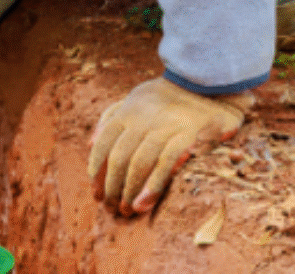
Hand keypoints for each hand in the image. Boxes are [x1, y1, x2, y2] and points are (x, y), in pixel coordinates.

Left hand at [87, 78, 252, 215]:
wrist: (205, 83)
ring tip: (127, 209)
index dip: (97, 170)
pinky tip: (144, 203)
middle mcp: (142, 120)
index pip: (103, 144)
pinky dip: (152, 185)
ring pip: (139, 163)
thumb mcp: (134, 98)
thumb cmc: (166, 97)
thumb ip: (110, 117)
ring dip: (129, 190)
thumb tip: (89, 143)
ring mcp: (164, 127)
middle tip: (111, 207)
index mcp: (128, 112)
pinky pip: (165, 164)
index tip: (95, 191)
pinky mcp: (186, 136)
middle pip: (119, 157)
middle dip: (112, 186)